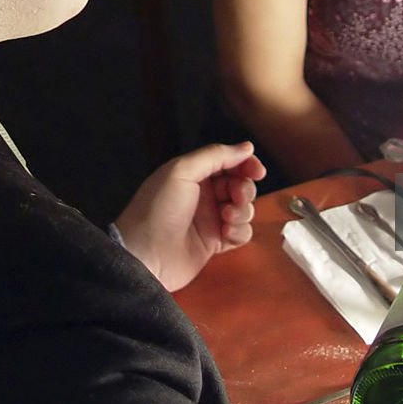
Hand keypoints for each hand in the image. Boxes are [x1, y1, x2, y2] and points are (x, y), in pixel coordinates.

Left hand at [114, 142, 265, 291]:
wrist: (145, 256)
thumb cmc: (158, 209)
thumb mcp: (181, 171)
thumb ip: (215, 156)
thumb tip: (247, 147)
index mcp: (194, 174)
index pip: (228, 163)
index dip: (245, 164)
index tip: (258, 171)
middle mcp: (204, 195)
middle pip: (240, 185)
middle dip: (244, 189)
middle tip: (236, 197)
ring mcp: (211, 220)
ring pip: (244, 209)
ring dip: (242, 211)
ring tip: (226, 217)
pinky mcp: (216, 243)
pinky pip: (241, 232)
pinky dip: (239, 231)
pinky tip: (226, 233)